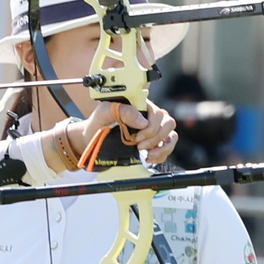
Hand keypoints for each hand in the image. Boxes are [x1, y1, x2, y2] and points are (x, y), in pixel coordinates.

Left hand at [47, 101, 178, 171]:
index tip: (137, 137)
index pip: (158, 113)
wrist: (91, 139)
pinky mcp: (152, 143)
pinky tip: (149, 158)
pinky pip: (167, 147)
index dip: (151, 127)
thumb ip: (123, 111)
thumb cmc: (98, 123)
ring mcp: (152, 131)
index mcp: (141, 106)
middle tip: (139, 145)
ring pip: (171, 135)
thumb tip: (142, 121)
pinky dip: (162, 154)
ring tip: (147, 154)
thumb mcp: (105, 112)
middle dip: (156, 138)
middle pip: (168, 123)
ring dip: (162, 147)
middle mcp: (149, 117)